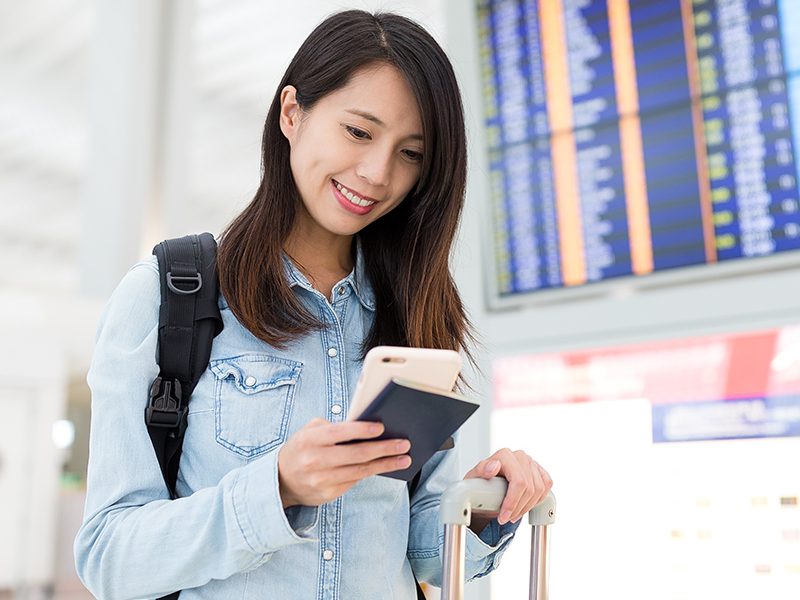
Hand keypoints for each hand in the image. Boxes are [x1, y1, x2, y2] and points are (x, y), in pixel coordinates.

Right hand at [277, 418, 410, 507]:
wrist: (280, 480)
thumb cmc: (302, 448)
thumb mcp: (310, 431)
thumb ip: (333, 427)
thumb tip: (365, 427)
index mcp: (310, 439)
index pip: (341, 432)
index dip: (362, 430)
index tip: (382, 427)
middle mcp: (315, 460)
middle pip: (356, 454)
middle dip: (384, 448)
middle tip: (404, 444)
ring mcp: (321, 480)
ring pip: (360, 471)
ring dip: (385, 464)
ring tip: (404, 458)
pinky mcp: (327, 494)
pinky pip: (354, 481)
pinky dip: (371, 472)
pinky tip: (386, 467)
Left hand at [463, 448, 551, 525]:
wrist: (486, 485)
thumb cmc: (479, 481)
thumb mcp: (473, 478)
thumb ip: (481, 470)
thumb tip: (494, 466)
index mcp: (504, 455)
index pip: (518, 481)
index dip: (512, 502)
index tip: (503, 516)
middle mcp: (519, 456)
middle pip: (529, 488)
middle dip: (518, 508)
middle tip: (507, 518)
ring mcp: (530, 462)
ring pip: (539, 489)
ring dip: (527, 507)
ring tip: (515, 514)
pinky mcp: (538, 470)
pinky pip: (547, 485)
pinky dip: (539, 499)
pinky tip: (527, 504)